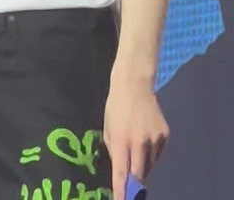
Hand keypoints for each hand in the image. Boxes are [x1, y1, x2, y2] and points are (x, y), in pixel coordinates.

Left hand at [102, 73, 169, 199]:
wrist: (134, 84)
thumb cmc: (116, 106)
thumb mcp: (108, 129)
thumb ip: (114, 150)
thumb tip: (122, 169)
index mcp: (122, 140)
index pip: (122, 173)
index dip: (122, 190)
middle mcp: (140, 142)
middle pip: (139, 174)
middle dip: (134, 184)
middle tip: (130, 187)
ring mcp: (155, 139)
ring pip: (149, 165)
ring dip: (141, 166)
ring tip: (135, 151)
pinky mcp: (165, 135)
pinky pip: (157, 154)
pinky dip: (150, 154)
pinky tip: (144, 140)